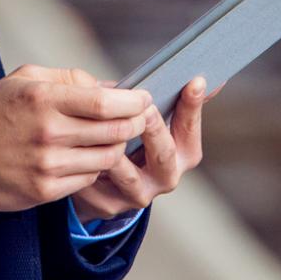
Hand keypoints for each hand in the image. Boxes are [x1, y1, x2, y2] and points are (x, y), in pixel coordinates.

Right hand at [0, 64, 151, 211]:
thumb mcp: (24, 79)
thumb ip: (69, 79)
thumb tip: (111, 87)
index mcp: (43, 100)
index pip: (104, 103)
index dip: (132, 101)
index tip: (143, 98)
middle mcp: (48, 133)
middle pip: (113, 132)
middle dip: (135, 124)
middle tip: (140, 118)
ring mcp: (48, 165)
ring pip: (107, 158)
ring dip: (118, 147)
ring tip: (114, 137)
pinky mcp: (46, 190)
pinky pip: (89, 179)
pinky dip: (97, 167)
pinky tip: (89, 157)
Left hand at [68, 76, 216, 224]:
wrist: (104, 184)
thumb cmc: (131, 138)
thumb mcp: (152, 117)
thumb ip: (172, 99)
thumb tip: (201, 75)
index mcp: (181, 154)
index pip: (190, 129)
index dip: (193, 107)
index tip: (194, 82)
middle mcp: (165, 177)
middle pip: (164, 154)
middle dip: (154, 130)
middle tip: (145, 108)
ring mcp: (138, 194)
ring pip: (128, 175)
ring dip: (116, 151)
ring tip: (106, 130)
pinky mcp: (109, 204)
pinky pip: (97, 184)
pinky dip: (89, 166)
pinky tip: (78, 150)